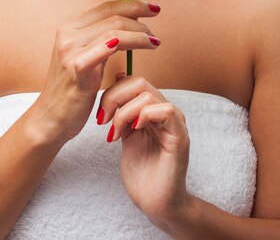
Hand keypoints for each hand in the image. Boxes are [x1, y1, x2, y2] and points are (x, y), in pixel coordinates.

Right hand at [32, 0, 161, 143]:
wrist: (49, 120)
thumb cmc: (70, 92)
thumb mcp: (83, 59)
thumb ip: (98, 41)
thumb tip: (124, 27)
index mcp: (68, 29)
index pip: (105, 7)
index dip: (132, 4)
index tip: (151, 8)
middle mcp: (67, 34)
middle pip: (112, 15)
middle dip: (139, 17)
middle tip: (154, 29)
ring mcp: (70, 50)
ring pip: (115, 30)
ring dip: (140, 34)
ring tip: (154, 41)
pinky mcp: (77, 67)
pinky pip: (108, 47)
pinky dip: (130, 42)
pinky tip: (146, 45)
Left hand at [98, 75, 190, 225]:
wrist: (155, 204)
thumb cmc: (141, 173)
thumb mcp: (125, 133)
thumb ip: (122, 109)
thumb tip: (118, 76)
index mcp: (153, 109)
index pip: (133, 81)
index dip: (112, 91)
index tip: (100, 115)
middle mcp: (165, 112)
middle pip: (139, 83)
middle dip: (114, 98)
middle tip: (103, 120)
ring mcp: (174, 123)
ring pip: (148, 96)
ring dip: (124, 113)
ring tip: (115, 134)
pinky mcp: (179, 137)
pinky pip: (165, 111)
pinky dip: (144, 116)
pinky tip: (133, 131)